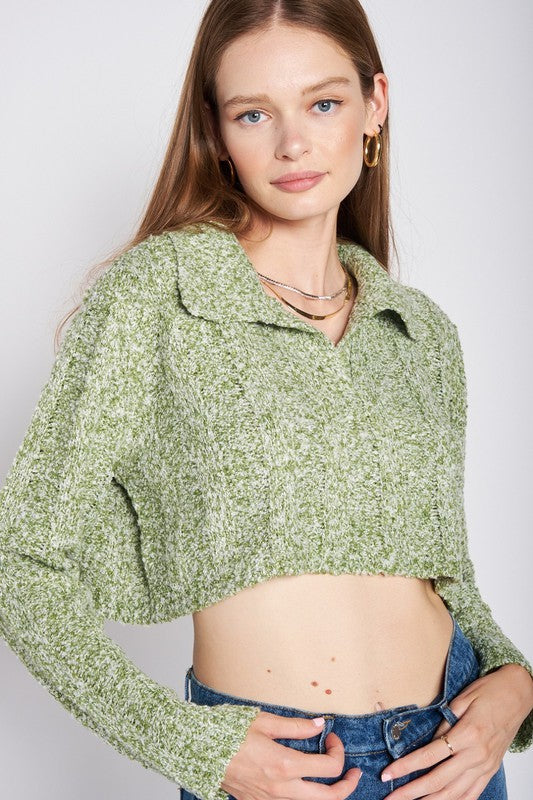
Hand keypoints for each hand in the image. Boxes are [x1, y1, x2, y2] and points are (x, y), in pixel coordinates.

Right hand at [220, 711, 362, 799]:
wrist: (199, 751)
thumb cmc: (229, 732)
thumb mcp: (264, 721)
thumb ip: (296, 726)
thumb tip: (321, 724)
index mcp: (284, 765)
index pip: (328, 767)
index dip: (338, 752)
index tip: (331, 738)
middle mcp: (281, 789)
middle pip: (329, 799)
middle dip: (348, 786)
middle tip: (354, 773)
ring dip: (329, 796)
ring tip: (336, 783)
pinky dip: (306, 799)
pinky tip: (308, 787)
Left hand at [380, 663, 532, 798]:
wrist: (518, 694)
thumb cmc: (489, 691)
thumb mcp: (462, 699)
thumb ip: (444, 723)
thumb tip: (427, 741)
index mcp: (467, 734)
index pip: (429, 756)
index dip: (406, 767)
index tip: (387, 773)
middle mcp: (476, 755)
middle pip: (438, 781)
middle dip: (411, 792)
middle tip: (390, 798)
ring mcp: (485, 766)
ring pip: (454, 794)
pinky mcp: (491, 770)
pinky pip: (472, 794)